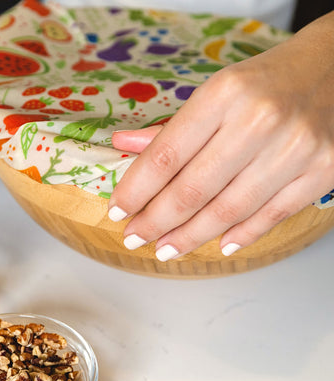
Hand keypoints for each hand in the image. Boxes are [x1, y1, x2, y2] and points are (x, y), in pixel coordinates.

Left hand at [109, 12, 333, 260]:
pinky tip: (217, 245)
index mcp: (225, 95)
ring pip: (229, 211)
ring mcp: (296, 150)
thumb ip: (171, 127)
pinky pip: (272, 215)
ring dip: (191, 237)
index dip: (136, 189)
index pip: (166, 154)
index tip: (118, 211)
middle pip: (193, 190)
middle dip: (156, 221)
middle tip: (135, 237)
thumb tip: (123, 146)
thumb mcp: (216, 92)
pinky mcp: (324, 171)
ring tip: (165, 248)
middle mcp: (259, 122)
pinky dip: (241, 236)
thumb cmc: (268, 81)